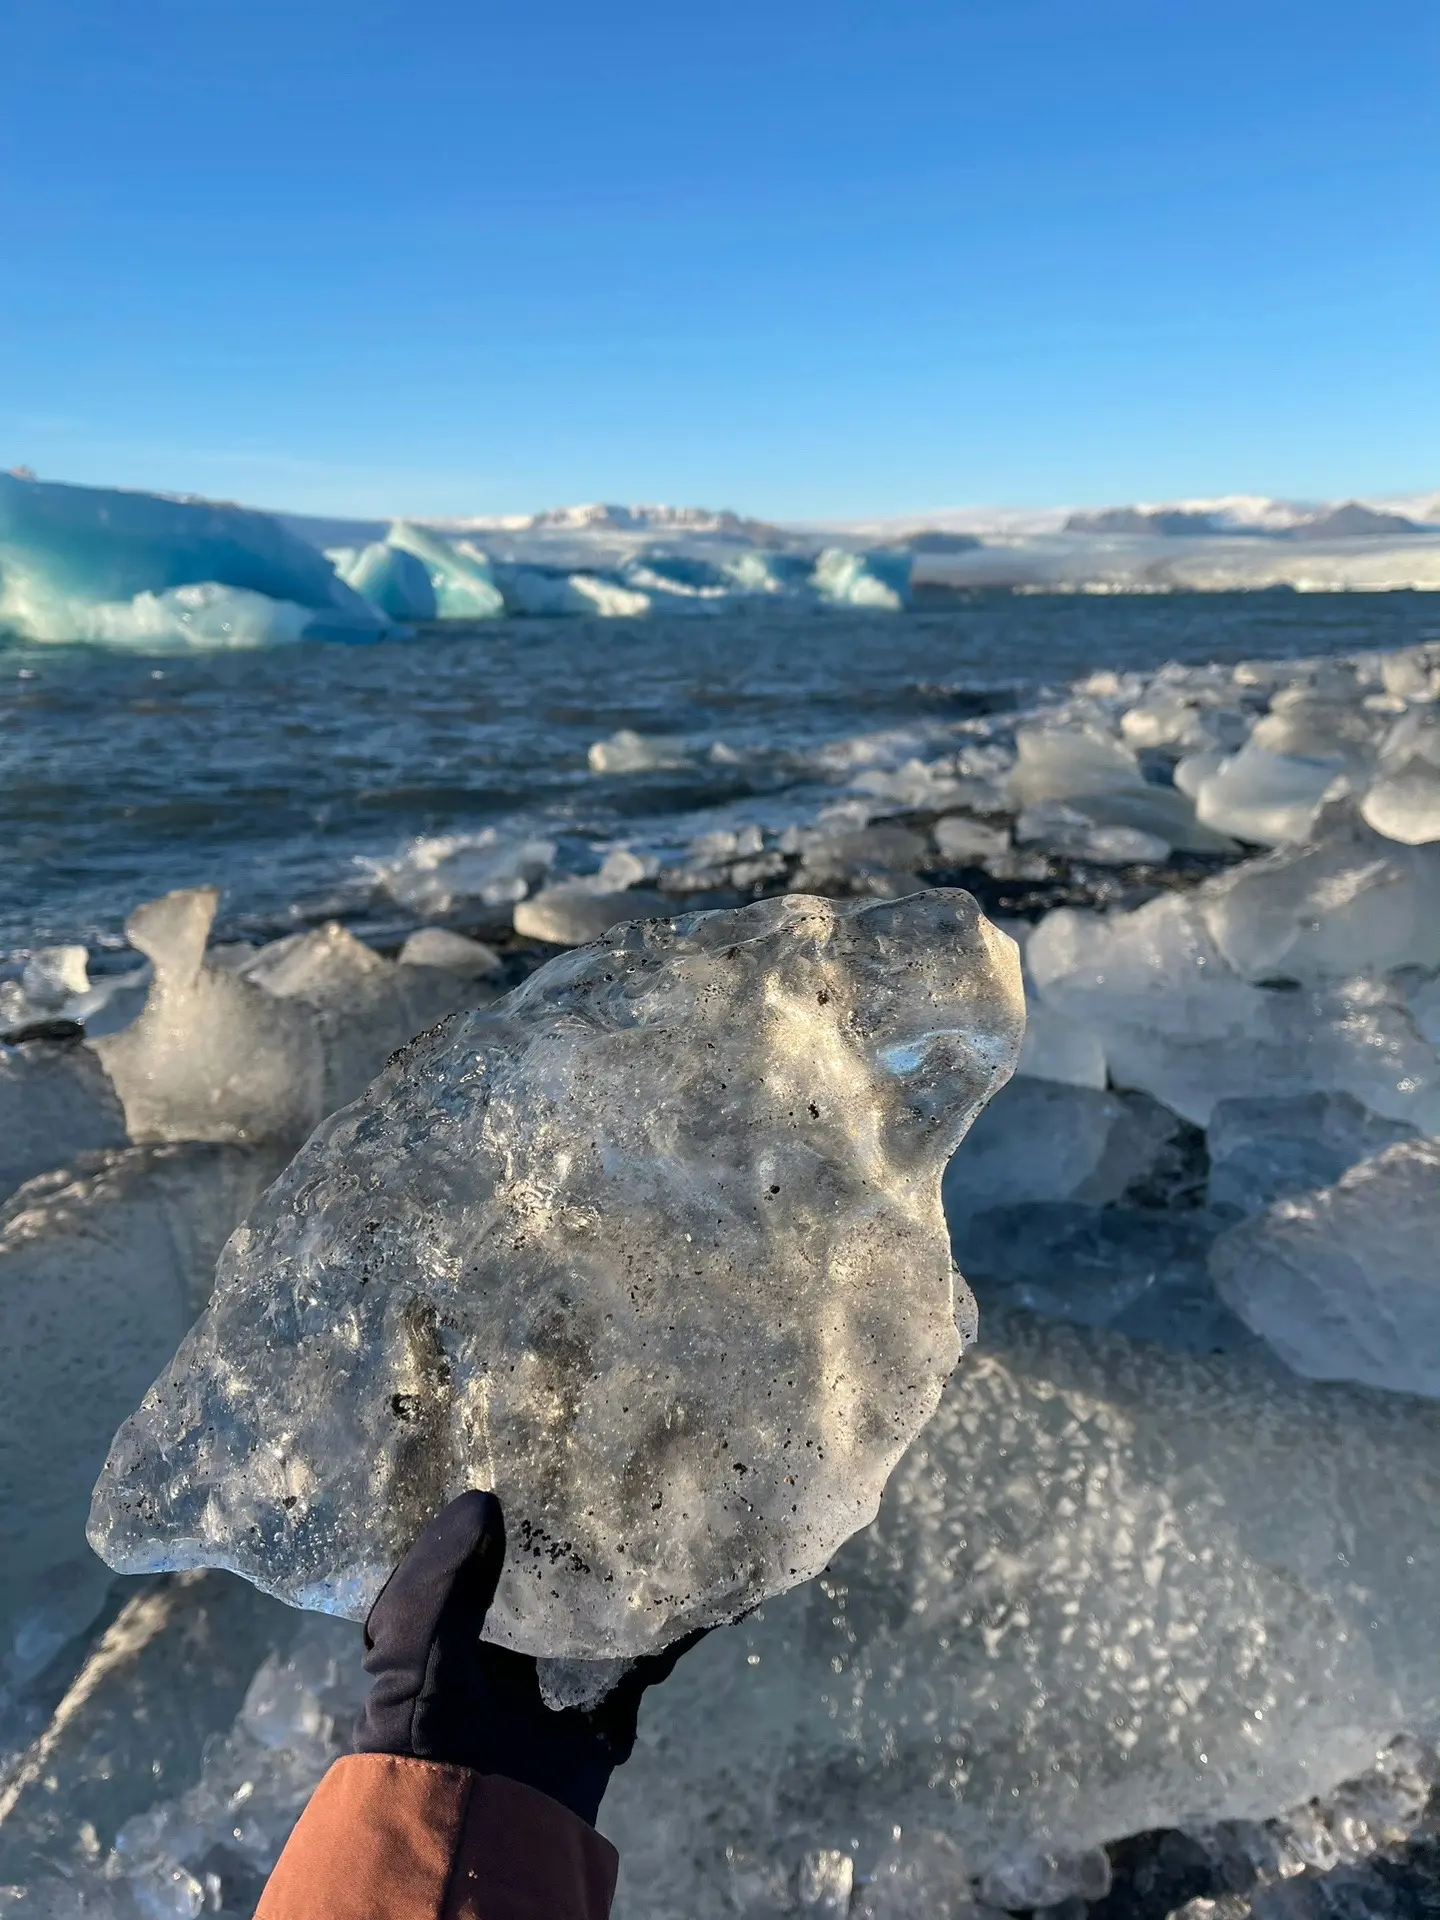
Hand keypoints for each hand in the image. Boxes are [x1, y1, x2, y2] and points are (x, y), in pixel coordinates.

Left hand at [353, 1491, 702, 1825]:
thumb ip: (440, 1574)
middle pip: (555, 1567)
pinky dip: (683, 1626)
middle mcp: (507, 1640)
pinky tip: (718, 1591)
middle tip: (621, 1462)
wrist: (472, 1831)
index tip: (544, 1446)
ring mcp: (558, 1672)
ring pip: (606, 1602)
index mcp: (453, 1619)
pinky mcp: (602, 1706)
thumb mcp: (411, 1643)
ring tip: (675, 1509)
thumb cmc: (423, 1733)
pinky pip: (647, 1657)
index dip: (510, 1499)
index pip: (484, 1544)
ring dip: (639, 1567)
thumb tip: (485, 1497)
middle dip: (585, 1525)